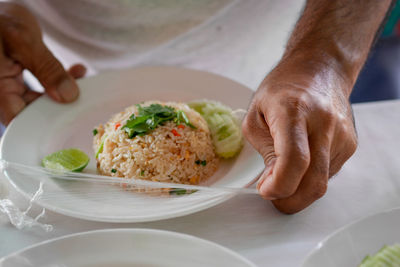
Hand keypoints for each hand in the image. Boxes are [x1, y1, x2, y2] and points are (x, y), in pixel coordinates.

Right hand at [0, 3, 85, 124]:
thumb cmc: (0, 21)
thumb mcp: (24, 41)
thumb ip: (47, 69)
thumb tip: (68, 96)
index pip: (20, 119)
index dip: (46, 122)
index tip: (71, 113)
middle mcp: (2, 90)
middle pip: (33, 111)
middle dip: (61, 103)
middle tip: (83, 93)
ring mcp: (11, 85)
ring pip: (42, 98)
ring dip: (65, 89)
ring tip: (80, 75)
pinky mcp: (20, 78)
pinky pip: (43, 85)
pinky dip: (61, 78)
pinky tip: (76, 70)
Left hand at [242, 61, 356, 213]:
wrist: (320, 69)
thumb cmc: (282, 89)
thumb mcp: (256, 115)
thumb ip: (264, 152)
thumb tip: (273, 186)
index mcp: (294, 111)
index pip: (295, 160)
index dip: (279, 185)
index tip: (265, 190)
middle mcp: (324, 124)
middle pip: (314, 182)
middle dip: (290, 201)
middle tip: (273, 195)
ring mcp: (342, 135)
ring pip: (322, 182)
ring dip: (300, 187)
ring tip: (286, 166)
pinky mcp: (350, 144)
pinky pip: (329, 173)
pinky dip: (311, 176)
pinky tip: (303, 157)